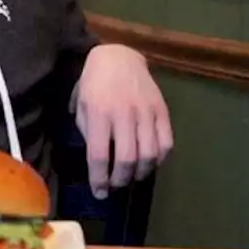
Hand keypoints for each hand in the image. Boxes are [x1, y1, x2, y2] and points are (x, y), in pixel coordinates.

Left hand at [74, 43, 172, 198]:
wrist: (118, 55)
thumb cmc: (94, 83)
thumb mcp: (82, 105)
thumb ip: (88, 132)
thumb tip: (99, 162)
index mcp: (99, 112)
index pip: (99, 155)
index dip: (99, 179)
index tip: (99, 192)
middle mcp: (124, 113)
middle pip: (126, 159)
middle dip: (120, 180)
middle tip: (116, 185)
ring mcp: (146, 111)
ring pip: (149, 154)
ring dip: (140, 173)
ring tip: (132, 177)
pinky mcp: (162, 109)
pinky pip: (166, 142)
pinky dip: (159, 159)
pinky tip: (149, 162)